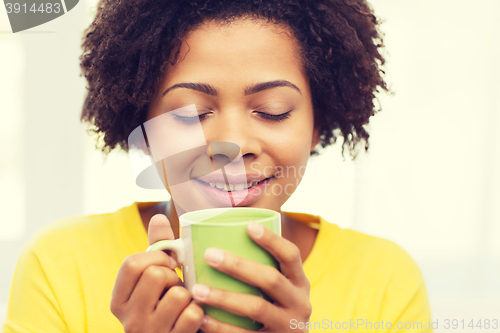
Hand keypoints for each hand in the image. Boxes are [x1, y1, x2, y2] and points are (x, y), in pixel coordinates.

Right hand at [110, 214, 204, 332]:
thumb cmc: (164, 306)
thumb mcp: (154, 281)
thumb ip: (156, 250)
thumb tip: (158, 216)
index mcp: (119, 300)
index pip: (132, 264)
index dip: (155, 257)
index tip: (166, 263)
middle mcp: (129, 319)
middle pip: (156, 275)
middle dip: (173, 276)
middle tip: (175, 286)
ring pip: (177, 294)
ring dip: (188, 295)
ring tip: (183, 304)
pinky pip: (193, 314)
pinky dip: (199, 313)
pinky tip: (192, 318)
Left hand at [192, 222, 311, 332]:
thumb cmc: (275, 311)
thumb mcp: (281, 292)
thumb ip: (260, 271)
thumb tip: (219, 240)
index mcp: (300, 283)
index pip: (291, 255)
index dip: (272, 240)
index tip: (248, 225)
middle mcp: (299, 304)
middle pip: (271, 279)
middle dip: (238, 266)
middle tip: (209, 255)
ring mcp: (288, 327)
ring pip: (256, 308)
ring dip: (223, 297)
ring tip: (197, 289)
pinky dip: (220, 327)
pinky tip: (201, 319)